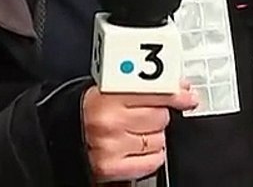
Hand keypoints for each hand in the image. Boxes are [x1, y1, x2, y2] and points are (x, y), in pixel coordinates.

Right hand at [82, 79, 198, 181]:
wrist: (65, 133)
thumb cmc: (91, 109)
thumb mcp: (110, 88)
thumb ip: (143, 85)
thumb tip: (180, 88)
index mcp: (107, 94)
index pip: (153, 91)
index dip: (174, 93)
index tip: (187, 95)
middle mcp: (109, 121)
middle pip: (161, 116)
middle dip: (157, 114)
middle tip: (141, 113)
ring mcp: (111, 146)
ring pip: (160, 139)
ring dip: (154, 135)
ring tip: (133, 130)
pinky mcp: (112, 167)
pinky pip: (153, 161)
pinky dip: (151, 155)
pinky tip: (136, 147)